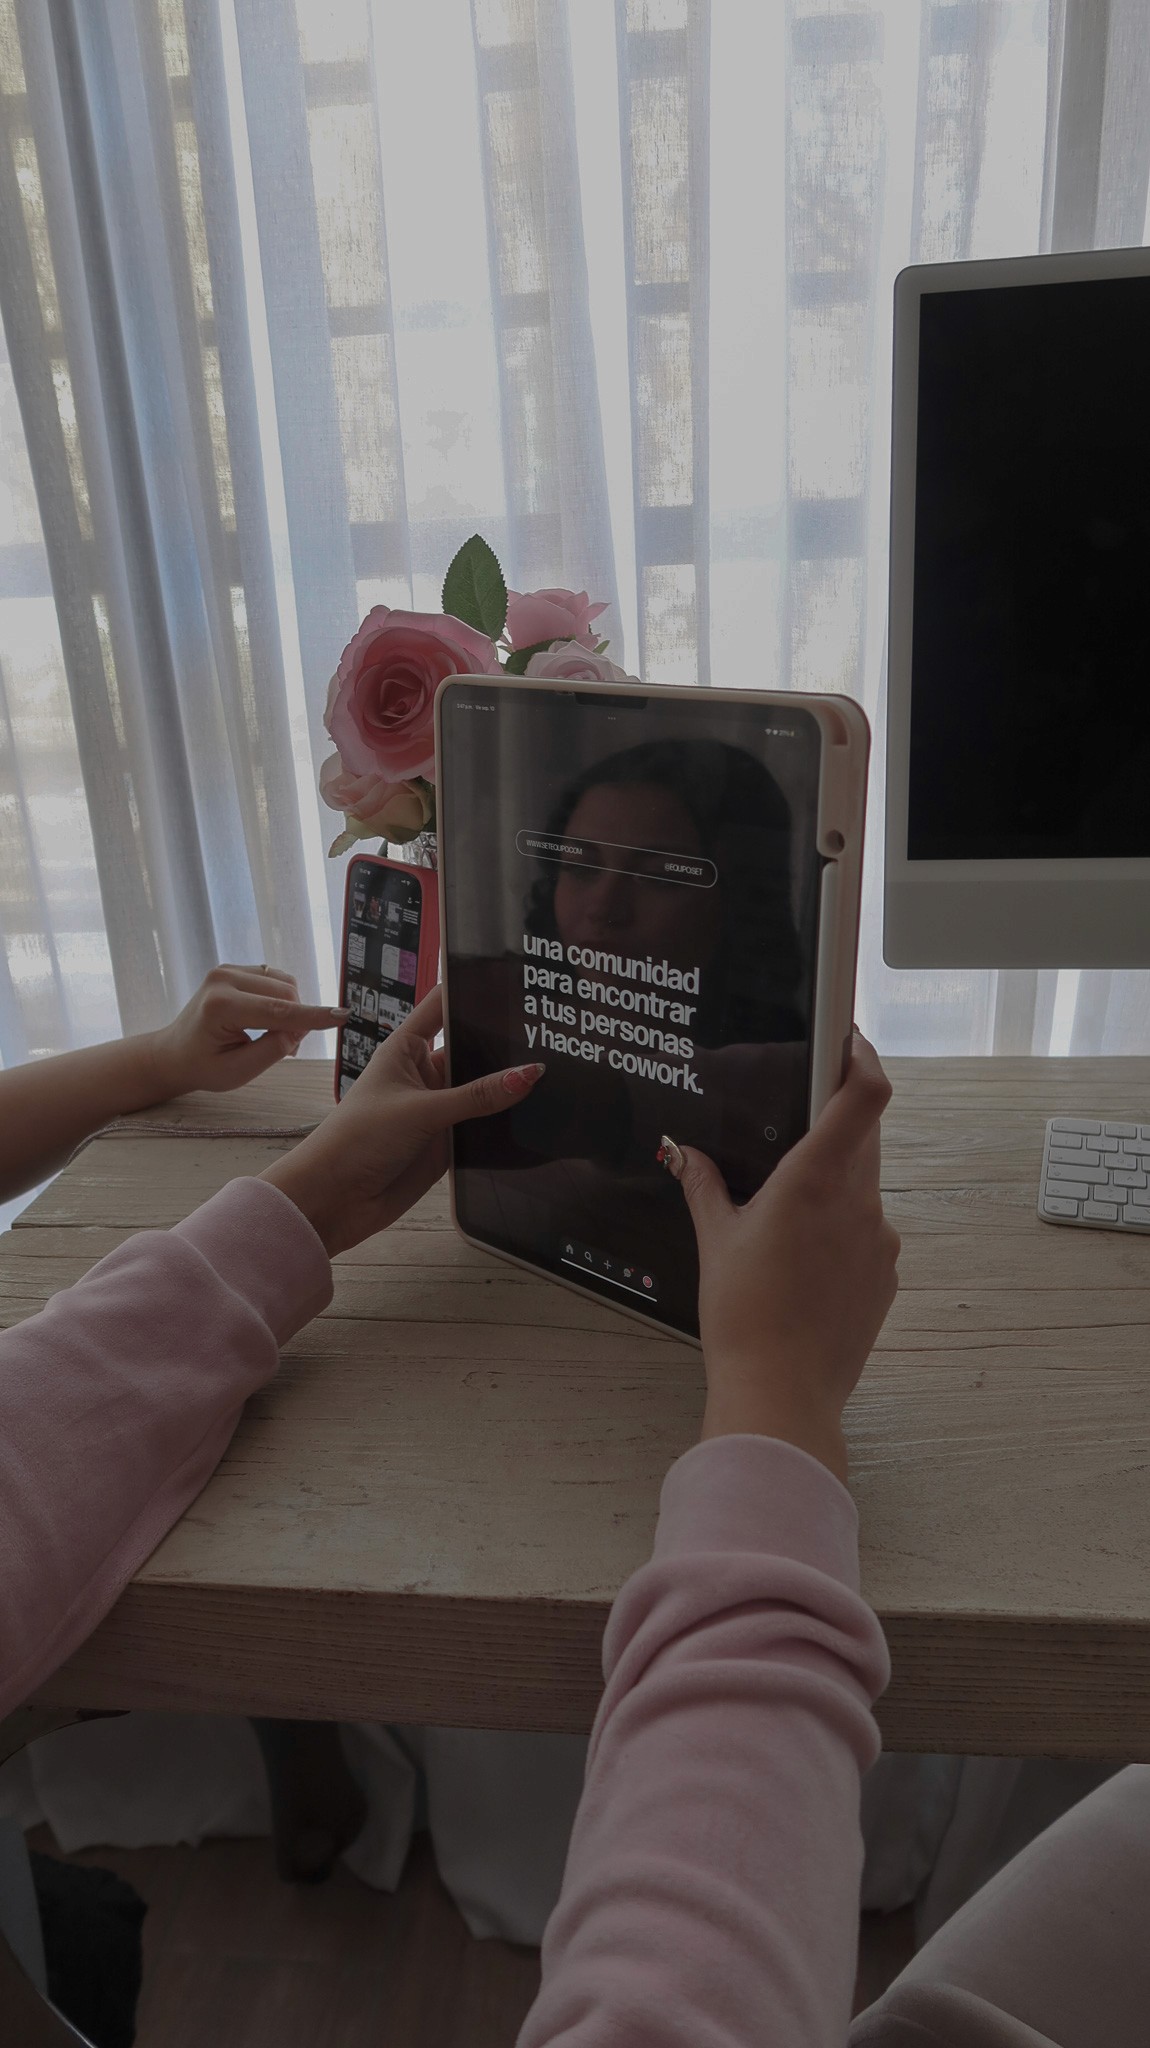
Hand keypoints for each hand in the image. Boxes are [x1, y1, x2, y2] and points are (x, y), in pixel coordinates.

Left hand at [147, 965, 348, 1096]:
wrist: (174, 1052)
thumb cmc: (203, 1067)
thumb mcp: (237, 1073)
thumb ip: (271, 1052)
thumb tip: (298, 1030)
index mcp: (220, 1006)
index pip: (278, 1010)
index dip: (313, 1016)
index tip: (343, 1016)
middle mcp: (223, 979)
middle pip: (286, 993)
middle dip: (297, 1020)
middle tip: (286, 1048)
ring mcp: (227, 969)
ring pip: (284, 983)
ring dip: (291, 1009)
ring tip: (274, 1034)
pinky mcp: (234, 968)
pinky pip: (275, 979)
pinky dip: (282, 999)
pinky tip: (268, 1018)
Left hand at [260, 986, 544, 1256]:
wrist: (335, 1199)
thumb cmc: (359, 1139)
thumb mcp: (421, 1111)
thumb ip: (478, 1095)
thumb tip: (531, 1073)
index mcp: (407, 1048)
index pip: (444, 1005)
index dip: (473, 987)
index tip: (515, 974)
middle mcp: (425, 1073)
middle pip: (472, 1047)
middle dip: (505, 1041)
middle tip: (553, 1027)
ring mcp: (439, 1107)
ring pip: (484, 1088)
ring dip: (510, 1084)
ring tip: (561, 1066)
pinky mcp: (449, 1140)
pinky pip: (485, 1124)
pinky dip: (506, 1120)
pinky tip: (542, 1112)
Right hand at [663, 1032, 899, 1482]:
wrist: (782, 1393)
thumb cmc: (745, 1315)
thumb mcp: (715, 1240)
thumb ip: (703, 1184)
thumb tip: (684, 1151)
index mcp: (817, 1178)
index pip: (864, 1095)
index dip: (863, 1058)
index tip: (848, 1041)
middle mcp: (860, 1201)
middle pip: (862, 1136)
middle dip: (832, 1127)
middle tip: (792, 1131)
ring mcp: (880, 1239)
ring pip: (862, 1187)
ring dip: (833, 1185)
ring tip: (785, 1218)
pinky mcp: (886, 1274)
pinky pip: (867, 1232)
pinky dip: (841, 1231)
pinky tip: (803, 1264)